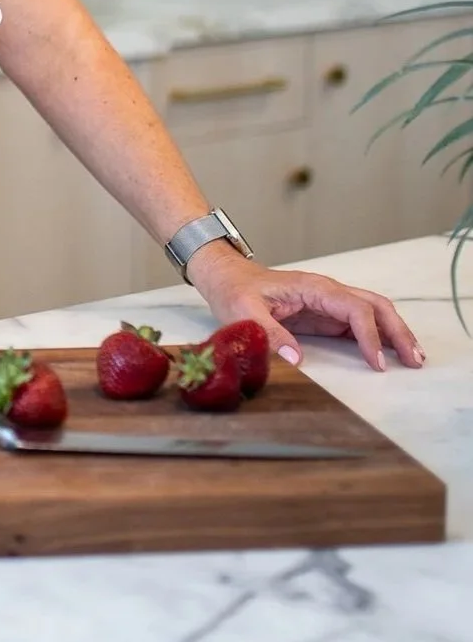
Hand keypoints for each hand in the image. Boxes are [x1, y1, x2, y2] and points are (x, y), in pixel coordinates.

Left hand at [185, 242, 425, 371]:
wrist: (227, 278)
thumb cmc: (235, 292)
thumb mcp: (245, 314)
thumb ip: (271, 335)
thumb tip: (298, 360)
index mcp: (313, 287)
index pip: (354, 308)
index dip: (368, 335)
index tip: (376, 363)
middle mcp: (328, 291)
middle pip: (376, 305)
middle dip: (398, 331)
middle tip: (414, 360)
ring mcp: (329, 302)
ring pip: (374, 311)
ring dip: (395, 332)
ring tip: (414, 358)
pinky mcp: (326, 313)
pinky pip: (361, 322)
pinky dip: (380, 336)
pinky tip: (391, 353)